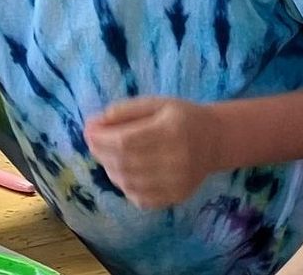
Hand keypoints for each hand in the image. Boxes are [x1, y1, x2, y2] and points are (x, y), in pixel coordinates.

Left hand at [84, 96, 220, 209]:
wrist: (214, 141)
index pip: (126, 142)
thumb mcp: (154, 103)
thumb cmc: (181, 116)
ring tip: (106, 154)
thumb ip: (124, 111)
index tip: (88, 129)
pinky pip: (140, 198)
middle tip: (92, 140)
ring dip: (109, 168)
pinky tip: (122, 171)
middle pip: (125, 164)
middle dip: (101, 152)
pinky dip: (124, 185)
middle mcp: (176, 161)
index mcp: (171, 132)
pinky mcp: (176, 197)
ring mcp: (177, 183)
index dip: (101, 138)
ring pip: (129, 183)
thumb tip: (94, 122)